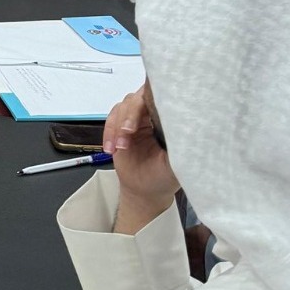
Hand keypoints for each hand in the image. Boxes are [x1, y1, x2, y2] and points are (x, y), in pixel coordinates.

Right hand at [104, 85, 178, 232]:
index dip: (149, 101)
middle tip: (127, 131)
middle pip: (137, 100)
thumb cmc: (164, 177)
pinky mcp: (119, 126)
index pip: (159, 99)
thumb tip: (180, 131)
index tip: (145, 116)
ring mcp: (134, 120)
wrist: (144, 191)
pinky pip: (110, 120)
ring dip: (117, 126)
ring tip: (120, 147)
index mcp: (168, 120)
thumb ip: (177, 148)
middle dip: (129, 114)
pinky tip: (111, 149)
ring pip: (122, 108)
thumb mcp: (175, 165)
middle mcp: (151, 115)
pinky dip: (108, 133)